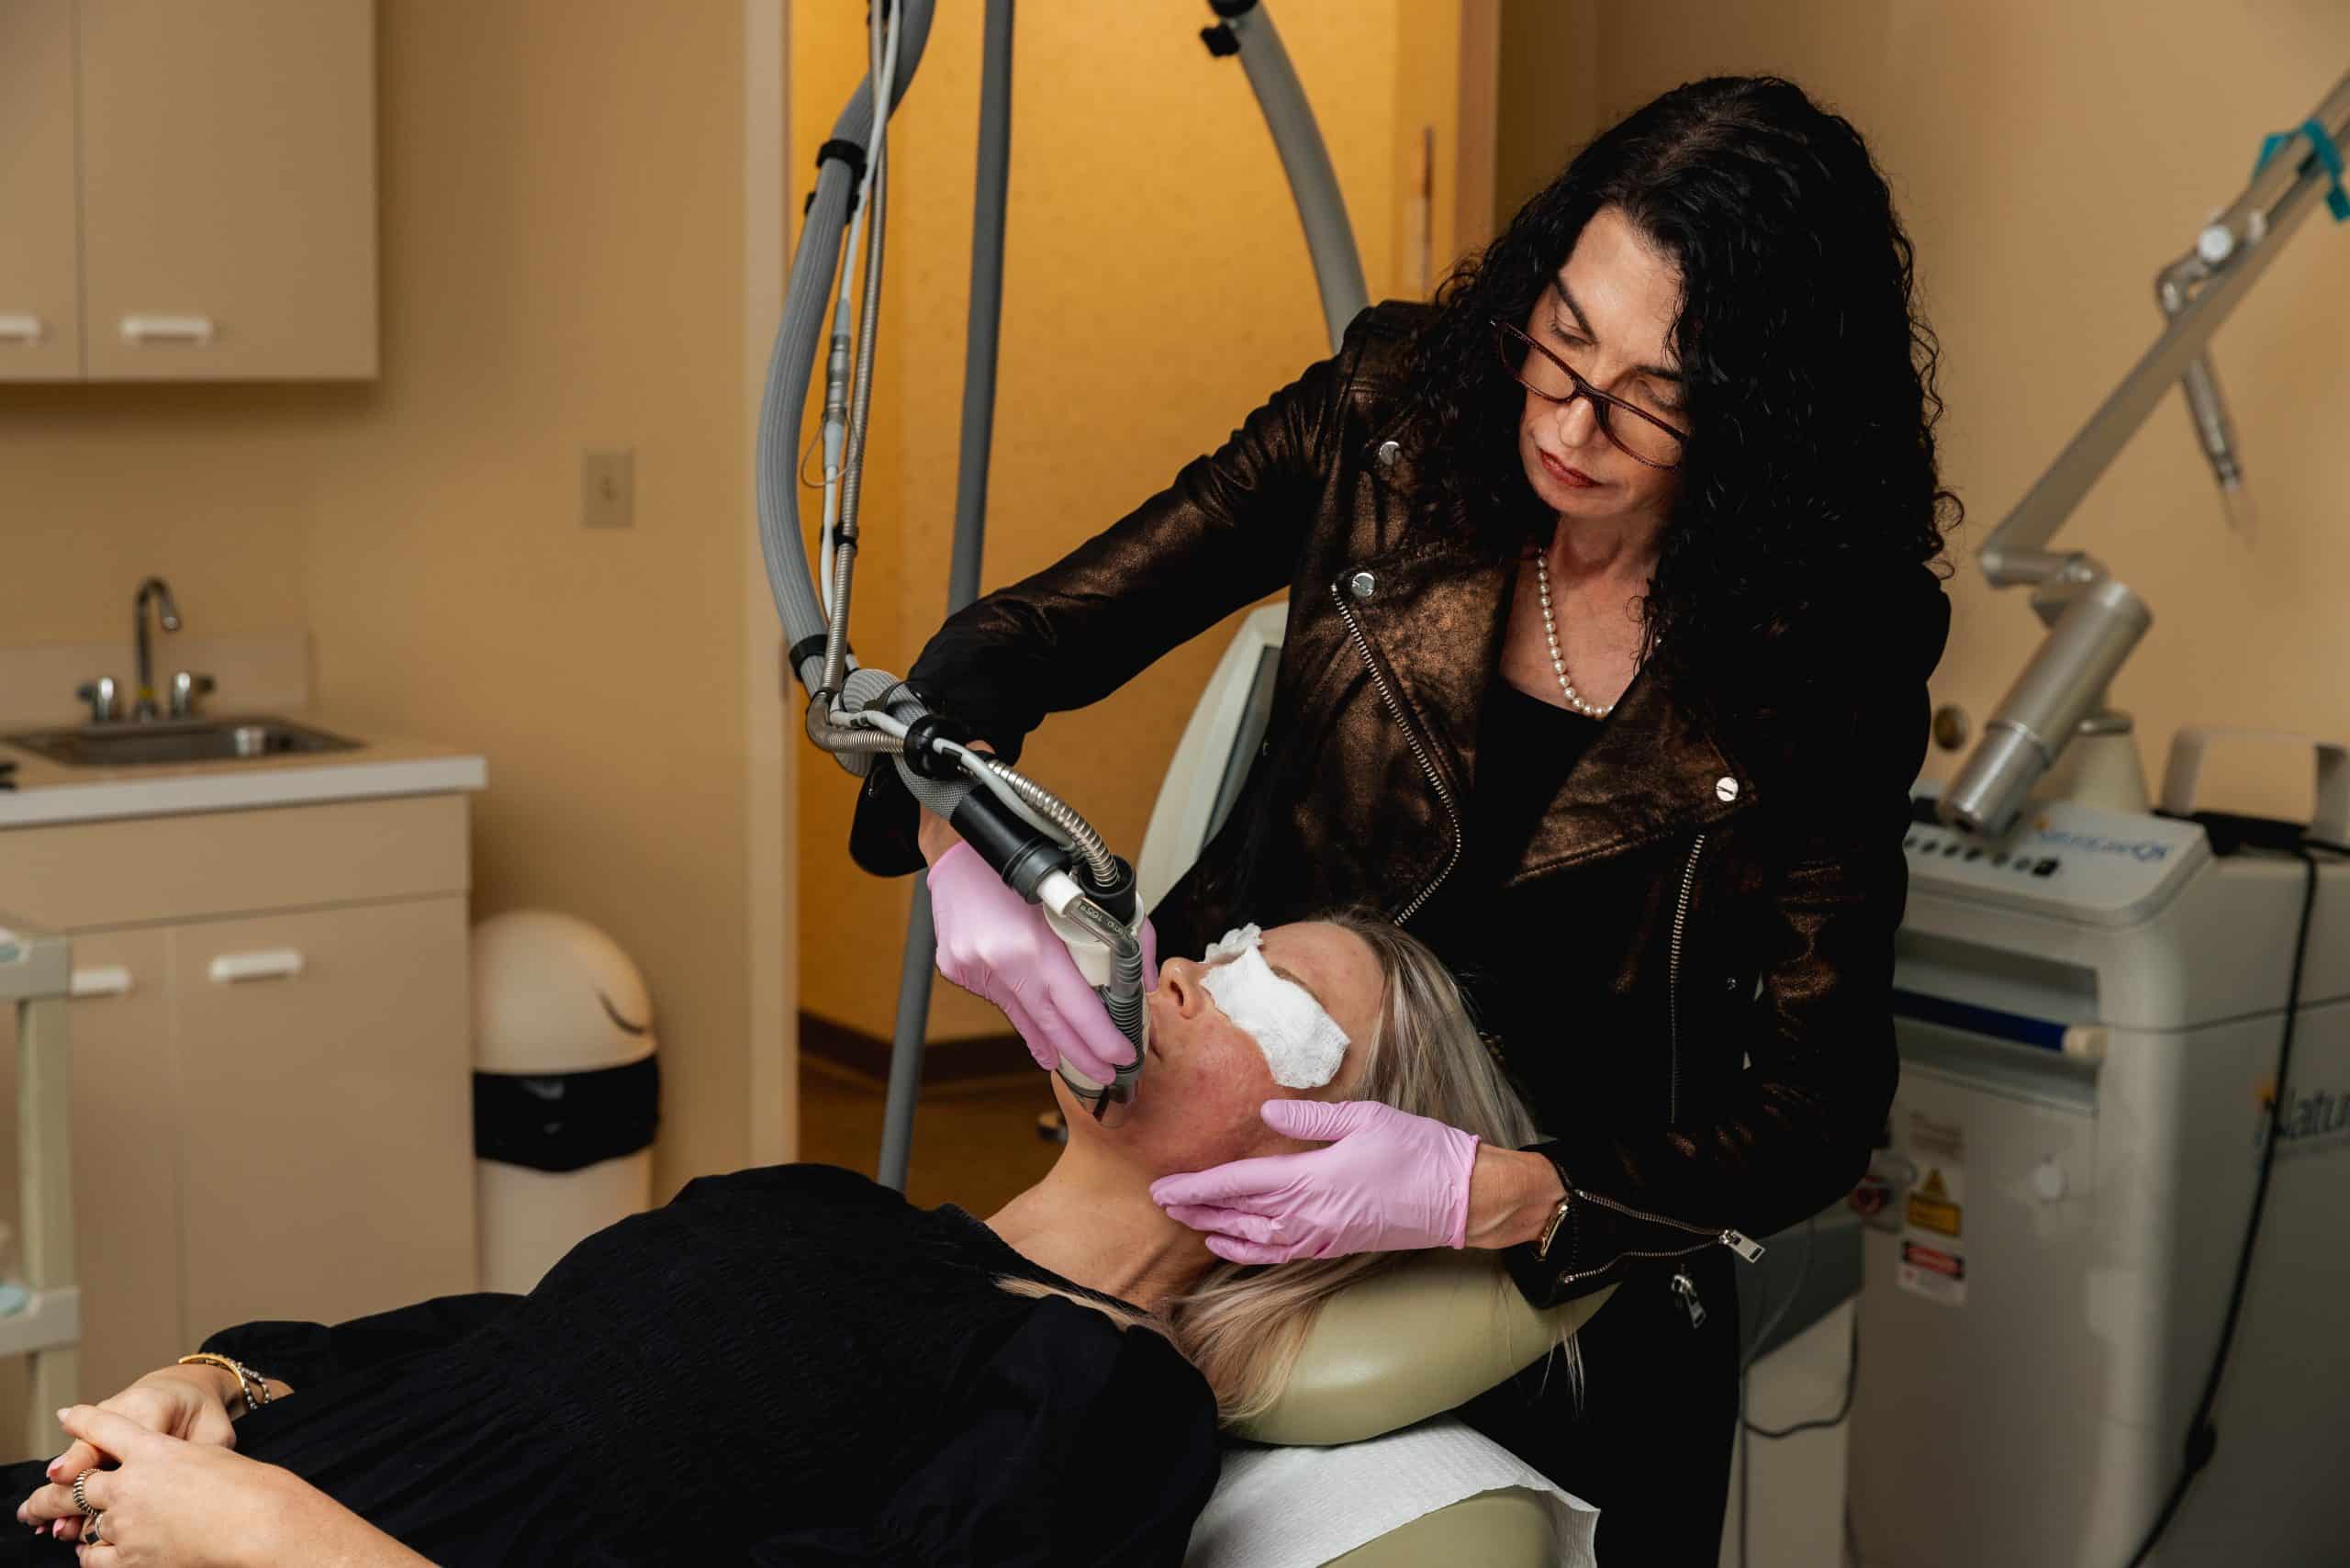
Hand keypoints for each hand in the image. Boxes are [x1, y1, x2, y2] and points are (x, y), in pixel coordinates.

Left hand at [18, 1404, 323, 1566]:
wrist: (260, 1520)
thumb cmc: (246, 1487)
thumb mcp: (212, 1454)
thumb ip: (172, 1462)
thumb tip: (143, 1478)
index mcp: (154, 1448)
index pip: (105, 1427)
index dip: (82, 1420)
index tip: (66, 1416)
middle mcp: (133, 1483)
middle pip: (76, 1483)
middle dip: (51, 1492)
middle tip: (35, 1501)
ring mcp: (128, 1521)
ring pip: (82, 1523)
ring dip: (69, 1524)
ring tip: (59, 1527)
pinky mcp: (132, 1556)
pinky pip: (95, 1555)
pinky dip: (91, 1552)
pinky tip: (92, 1549)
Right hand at [26, 1367, 240, 1542]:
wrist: (183, 1387)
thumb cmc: (201, 1415)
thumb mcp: (214, 1432)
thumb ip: (202, 1457)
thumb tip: (194, 1490)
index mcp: (152, 1406)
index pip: (125, 1438)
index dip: (105, 1463)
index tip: (74, 1480)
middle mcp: (118, 1411)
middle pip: (89, 1449)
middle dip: (70, 1483)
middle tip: (54, 1517)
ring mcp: (100, 1424)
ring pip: (75, 1461)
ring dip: (60, 1495)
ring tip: (45, 1524)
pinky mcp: (91, 1437)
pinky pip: (74, 1466)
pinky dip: (61, 1494)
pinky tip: (47, 1521)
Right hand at [926, 841, 1156, 1085]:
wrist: (959, 843)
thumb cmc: (1028, 856)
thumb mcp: (1087, 888)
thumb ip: (1127, 934)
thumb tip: (1143, 979)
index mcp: (1031, 946)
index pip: (1075, 1009)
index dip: (1100, 1039)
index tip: (1122, 1057)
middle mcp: (998, 964)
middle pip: (1049, 1026)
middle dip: (1081, 1055)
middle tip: (1106, 1074)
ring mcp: (972, 970)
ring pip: (1022, 1016)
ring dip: (1052, 1040)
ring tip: (1075, 1062)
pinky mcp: (957, 968)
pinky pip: (1000, 998)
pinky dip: (1024, 1010)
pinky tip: (1039, 1031)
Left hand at [1150, 1099, 1480, 1263]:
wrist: (1459, 1197)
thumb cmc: (1417, 1150)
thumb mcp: (1364, 1118)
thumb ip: (1310, 1117)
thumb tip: (1266, 1113)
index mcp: (1312, 1179)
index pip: (1240, 1184)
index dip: (1198, 1187)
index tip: (1164, 1187)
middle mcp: (1310, 1215)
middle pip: (1239, 1214)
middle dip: (1197, 1209)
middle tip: (1161, 1202)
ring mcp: (1322, 1236)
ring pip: (1255, 1239)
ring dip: (1217, 1230)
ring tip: (1187, 1221)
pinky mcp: (1335, 1246)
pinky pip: (1279, 1253)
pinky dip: (1249, 1252)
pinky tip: (1232, 1246)